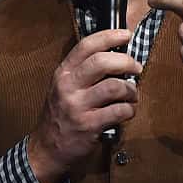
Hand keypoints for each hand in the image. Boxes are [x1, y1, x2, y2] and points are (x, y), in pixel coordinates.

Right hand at [28, 29, 141, 182]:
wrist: (46, 148)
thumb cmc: (61, 114)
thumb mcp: (63, 87)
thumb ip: (83, 71)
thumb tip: (117, 56)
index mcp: (63, 73)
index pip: (87, 46)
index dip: (109, 36)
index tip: (125, 35)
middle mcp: (68, 87)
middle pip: (102, 62)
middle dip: (126, 62)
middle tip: (136, 68)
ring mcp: (77, 106)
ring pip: (114, 87)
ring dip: (131, 90)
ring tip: (132, 95)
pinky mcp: (89, 125)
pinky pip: (118, 111)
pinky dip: (129, 109)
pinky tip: (127, 111)